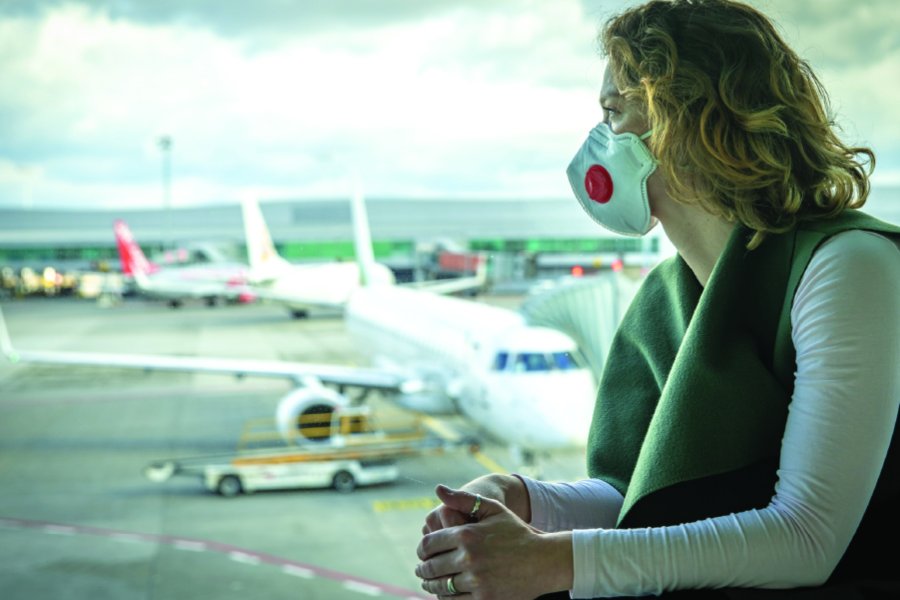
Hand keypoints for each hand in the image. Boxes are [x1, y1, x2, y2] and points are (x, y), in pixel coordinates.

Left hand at [415, 485, 571, 598]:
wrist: (543, 561)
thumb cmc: (516, 532)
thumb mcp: (493, 509)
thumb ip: (464, 499)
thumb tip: (438, 489)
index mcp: (467, 534)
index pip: (429, 544)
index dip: (422, 549)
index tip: (422, 553)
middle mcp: (469, 557)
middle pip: (432, 567)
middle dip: (423, 569)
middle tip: (420, 571)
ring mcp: (477, 580)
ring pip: (441, 586)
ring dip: (431, 586)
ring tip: (429, 583)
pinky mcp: (484, 598)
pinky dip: (447, 598)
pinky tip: (446, 594)